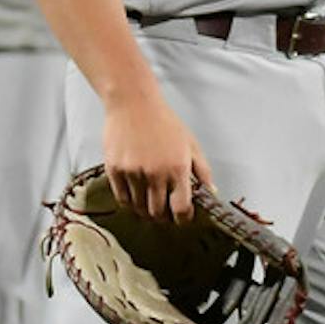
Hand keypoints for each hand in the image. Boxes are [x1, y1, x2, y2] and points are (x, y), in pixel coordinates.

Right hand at [101, 91, 213, 222]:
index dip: (183, 219)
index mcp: (177, 167)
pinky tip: (136, 197)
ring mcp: (133, 173)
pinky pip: (122, 199)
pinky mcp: (114, 171)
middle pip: (158, 213)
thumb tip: (210, 192)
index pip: (181, 208)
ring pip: (139, 208)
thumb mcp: (191, 144)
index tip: (183, 218)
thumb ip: (202, 171)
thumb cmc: (163, 121)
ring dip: (146, 211)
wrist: (133, 104)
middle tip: (166, 214)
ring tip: (151, 204)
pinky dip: (129, 202)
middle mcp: (155, 173)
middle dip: (164, 218)